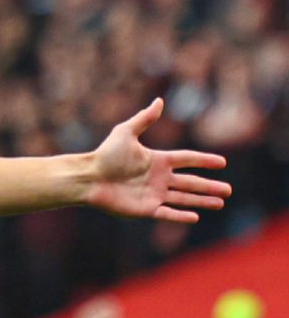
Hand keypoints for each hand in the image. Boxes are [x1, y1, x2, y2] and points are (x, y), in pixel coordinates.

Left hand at [86, 98, 230, 222]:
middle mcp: (158, 178)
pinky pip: (167, 213)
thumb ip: (144, 119)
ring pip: (183, 198)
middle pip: (190, 182)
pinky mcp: (145, 209)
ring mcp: (153, 194)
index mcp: (157, 160)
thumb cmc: (105, 155)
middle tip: (229, 190)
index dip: (204, 161)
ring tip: (220, 202)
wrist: (88, 178)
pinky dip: (180, 216)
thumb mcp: (125, 133)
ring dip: (202, 200)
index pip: (187, 160)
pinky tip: (196, 217)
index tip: (222, 163)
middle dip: (209, 186)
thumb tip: (159, 100)